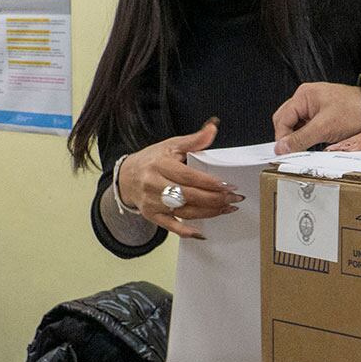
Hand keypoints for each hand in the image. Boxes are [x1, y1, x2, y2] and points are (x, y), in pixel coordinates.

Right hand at [117, 120, 242, 239]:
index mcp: (160, 165)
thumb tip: (212, 128)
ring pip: (184, 211)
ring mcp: (153, 202)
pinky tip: (202, 233)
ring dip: (208, 212)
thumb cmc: (152, 160)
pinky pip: (171, 226)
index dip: (209, 182)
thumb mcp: (171, 145)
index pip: (188, 176)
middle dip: (214, 198)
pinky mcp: (153, 216)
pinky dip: (186, 231)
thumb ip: (194, 140)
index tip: (228, 185)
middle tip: (233, 198)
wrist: (127, 177)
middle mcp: (154, 184)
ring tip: (227, 209)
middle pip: (189, 195)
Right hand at [272, 83, 360, 154]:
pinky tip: (314, 144)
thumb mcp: (324, 127)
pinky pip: (307, 127)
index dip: (282, 137)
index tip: (285, 153)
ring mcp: (313, 106)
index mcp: (303, 95)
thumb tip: (281, 148)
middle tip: (293, 152)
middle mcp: (306, 98)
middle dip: (288, 137)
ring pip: (296, 126)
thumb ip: (300, 138)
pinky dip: (307, 137)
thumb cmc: (354, 111)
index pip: (282, 119)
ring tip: (306, 148)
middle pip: (286, 121)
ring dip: (299, 138)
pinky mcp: (322, 115)